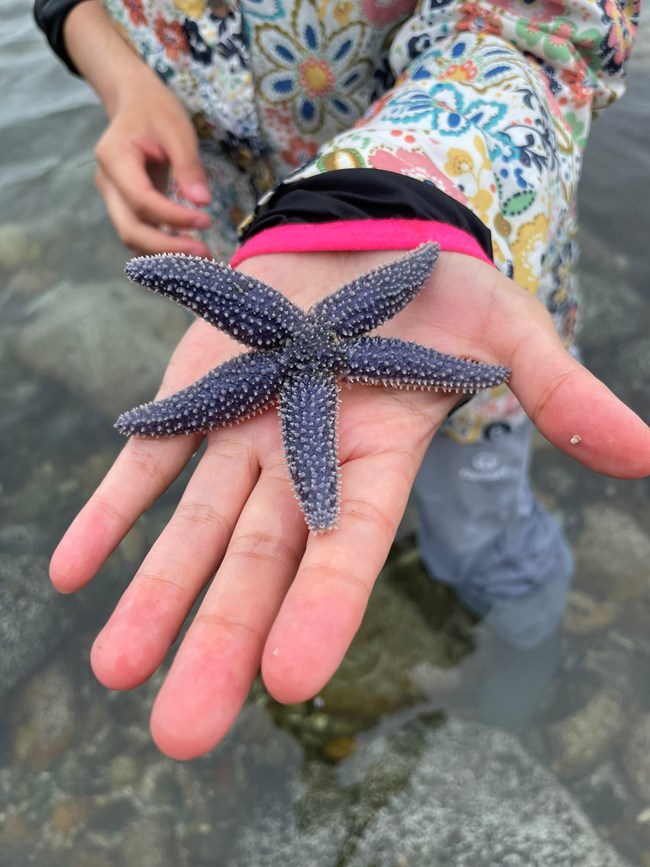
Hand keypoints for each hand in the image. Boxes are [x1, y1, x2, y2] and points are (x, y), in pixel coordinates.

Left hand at [50, 251, 649, 758]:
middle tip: (183, 733)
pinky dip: (111, 511)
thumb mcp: (508, 334)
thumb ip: (558, 395)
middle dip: (221, 640)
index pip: (350, 545)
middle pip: (261, 562)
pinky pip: (147, 458)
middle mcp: (303, 463)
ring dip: (154, 595)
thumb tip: (646, 454)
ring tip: (117, 670)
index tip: (291, 680)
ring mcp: (242, 433)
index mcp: (376, 457)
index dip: (324, 606)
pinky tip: (72, 574)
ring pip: (195, 526)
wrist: (362, 239)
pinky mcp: (193, 396)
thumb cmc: (438, 292)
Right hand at [94, 78, 212, 256]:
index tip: (205, 221)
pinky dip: (161, 248)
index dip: (172, 217)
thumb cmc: (155, 111)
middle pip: (130, 229)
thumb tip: (202, 203)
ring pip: (132, 237)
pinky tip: (187, 249)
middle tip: (203, 252)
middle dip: (167, 248)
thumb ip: (188, 166)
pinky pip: (139, 234)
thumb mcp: (177, 130)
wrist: (135, 104)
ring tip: (200, 257)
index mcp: (115, 159)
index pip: (141, 200)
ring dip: (164, 254)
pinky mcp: (124, 206)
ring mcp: (113, 198)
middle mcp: (107, 184)